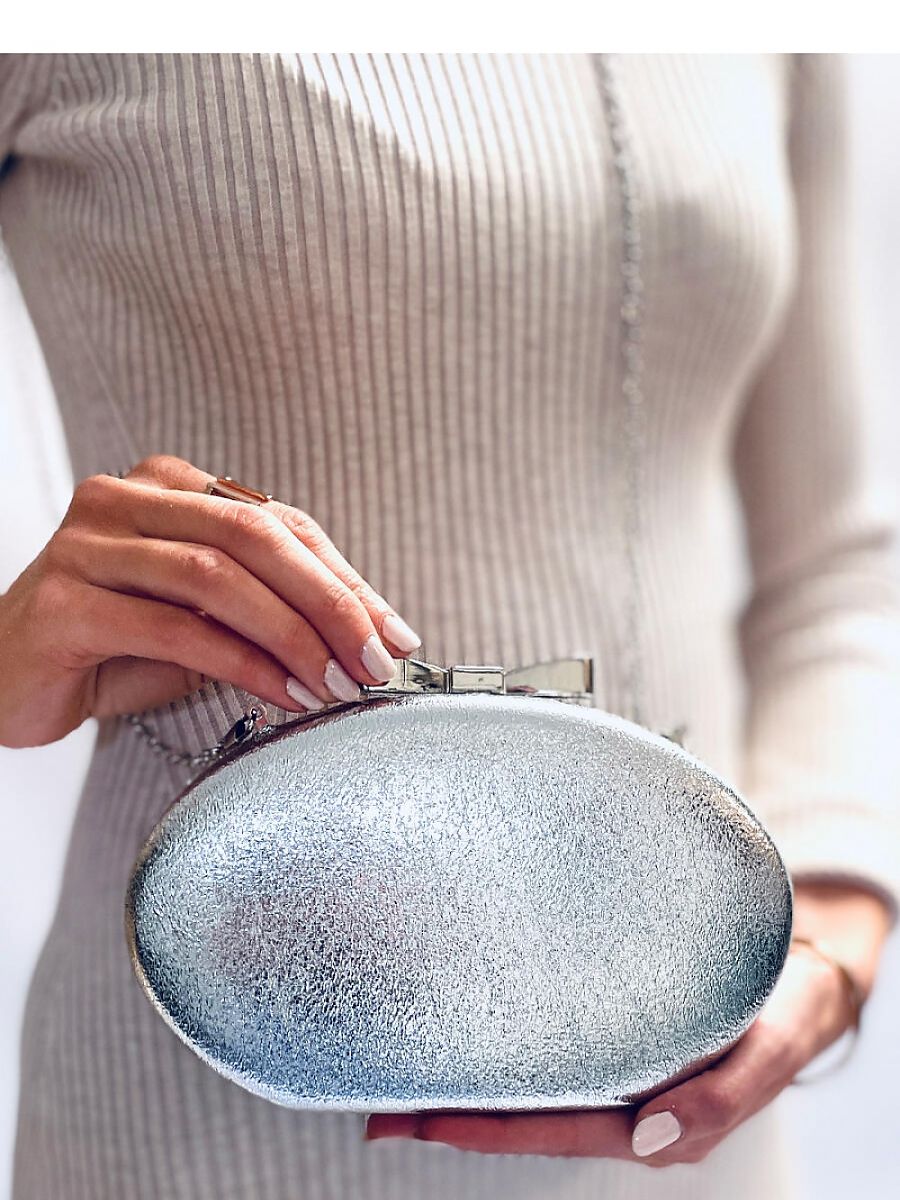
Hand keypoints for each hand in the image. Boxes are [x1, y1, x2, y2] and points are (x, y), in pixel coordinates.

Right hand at [0, 454, 421, 748]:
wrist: (6, 684)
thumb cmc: (112, 647)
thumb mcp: (205, 619)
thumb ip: (271, 610)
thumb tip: (370, 635)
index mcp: (166, 485)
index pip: (279, 521)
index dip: (345, 578)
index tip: (392, 633)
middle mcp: (124, 498)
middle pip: (255, 535)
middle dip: (330, 601)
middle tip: (373, 659)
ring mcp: (88, 543)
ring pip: (219, 576)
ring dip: (291, 635)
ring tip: (333, 682)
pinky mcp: (65, 601)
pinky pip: (176, 627)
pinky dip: (242, 663)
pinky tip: (281, 692)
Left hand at [365, 882, 892, 1164]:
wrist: (805, 962)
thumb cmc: (788, 1004)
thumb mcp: (773, 1045)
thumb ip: (722, 1096)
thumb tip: (651, 1135)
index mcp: (657, 1118)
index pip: (553, 1128)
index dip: (483, 1130)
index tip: (417, 1122)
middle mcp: (627, 1099)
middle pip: (527, 1114)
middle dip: (452, 1115)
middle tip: (378, 1105)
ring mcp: (618, 1065)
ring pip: (532, 1082)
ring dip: (470, 1078)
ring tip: (404, 1068)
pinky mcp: (616, 1026)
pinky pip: (552, 1044)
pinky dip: (505, 1039)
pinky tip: (471, 1026)